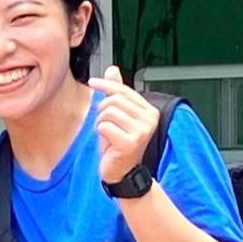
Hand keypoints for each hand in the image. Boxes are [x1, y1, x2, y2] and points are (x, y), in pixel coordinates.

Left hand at [88, 65, 157, 185]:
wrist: (123, 172)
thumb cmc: (119, 143)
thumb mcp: (118, 116)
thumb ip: (117, 93)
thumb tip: (112, 70)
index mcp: (150, 111)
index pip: (124, 90)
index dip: (106, 85)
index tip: (92, 82)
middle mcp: (150, 119)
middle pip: (114, 100)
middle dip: (102, 111)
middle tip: (106, 125)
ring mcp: (142, 131)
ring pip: (108, 112)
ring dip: (101, 123)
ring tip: (108, 134)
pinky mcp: (131, 142)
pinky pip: (104, 127)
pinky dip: (101, 133)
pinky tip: (108, 143)